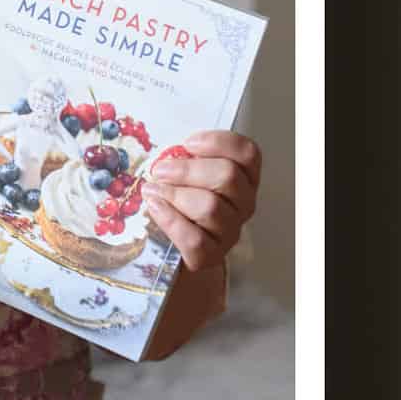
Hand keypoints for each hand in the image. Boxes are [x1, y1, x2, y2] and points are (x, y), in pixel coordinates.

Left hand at [142, 130, 260, 271]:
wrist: (175, 250)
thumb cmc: (182, 204)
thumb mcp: (188, 175)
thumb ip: (185, 160)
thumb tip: (168, 155)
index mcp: (244, 178)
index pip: (247, 153)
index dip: (219, 143)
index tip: (189, 143)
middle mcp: (244, 204)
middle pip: (228, 176)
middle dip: (188, 170)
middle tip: (161, 170)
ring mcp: (230, 232)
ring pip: (210, 207)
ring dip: (175, 194)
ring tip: (153, 190)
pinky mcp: (211, 256)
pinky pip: (195, 239)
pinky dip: (171, 220)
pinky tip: (156, 208)